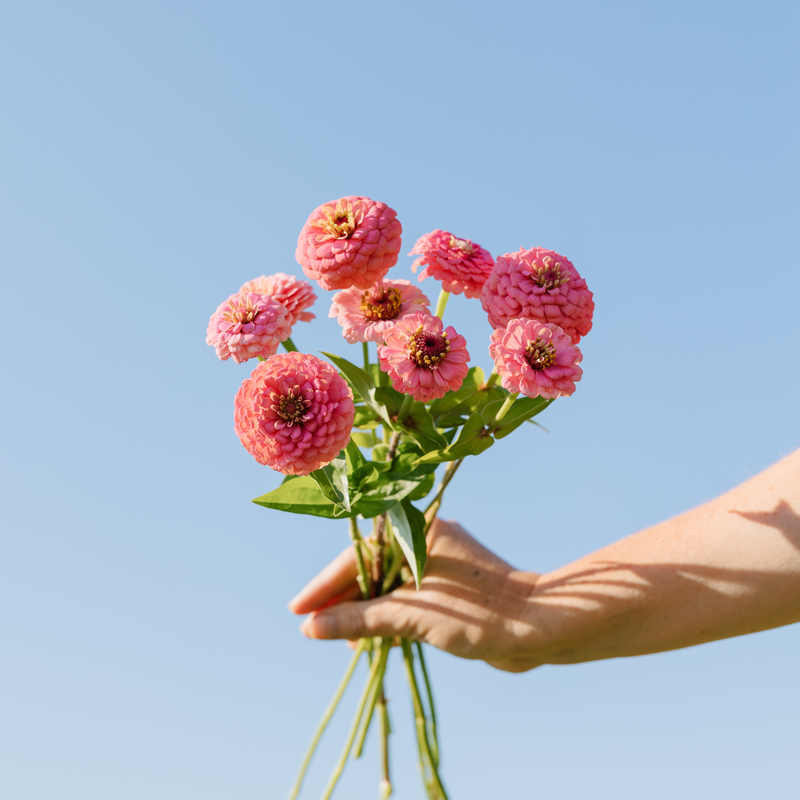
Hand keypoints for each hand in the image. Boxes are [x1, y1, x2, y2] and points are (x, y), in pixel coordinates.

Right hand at [288, 518, 544, 672]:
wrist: (539, 629)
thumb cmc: (477, 612)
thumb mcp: (409, 616)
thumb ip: (358, 620)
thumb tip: (310, 628)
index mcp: (419, 528)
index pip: (358, 556)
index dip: (325, 586)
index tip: (296, 610)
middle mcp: (427, 540)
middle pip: (369, 569)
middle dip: (342, 600)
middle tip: (311, 628)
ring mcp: (438, 564)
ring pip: (386, 586)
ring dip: (364, 612)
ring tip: (339, 641)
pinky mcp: (447, 589)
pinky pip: (404, 599)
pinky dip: (386, 618)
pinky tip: (369, 639)